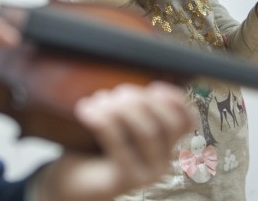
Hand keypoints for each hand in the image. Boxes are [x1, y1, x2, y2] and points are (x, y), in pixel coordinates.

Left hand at [33, 82, 192, 200]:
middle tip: (114, 94)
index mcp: (163, 144)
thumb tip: (129, 75)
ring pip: (146, 131)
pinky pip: (120, 145)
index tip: (152, 86)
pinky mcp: (125, 181)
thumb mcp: (114, 121)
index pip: (186, 121)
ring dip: (120, 108)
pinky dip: (103, 122)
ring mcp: (146, 175)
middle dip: (141, 100)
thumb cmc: (92, 146)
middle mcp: (161, 161)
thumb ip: (127, 104)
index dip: (176, 99)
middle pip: (168, 123)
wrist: (70, 181)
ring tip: (96, 102)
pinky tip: (86, 112)